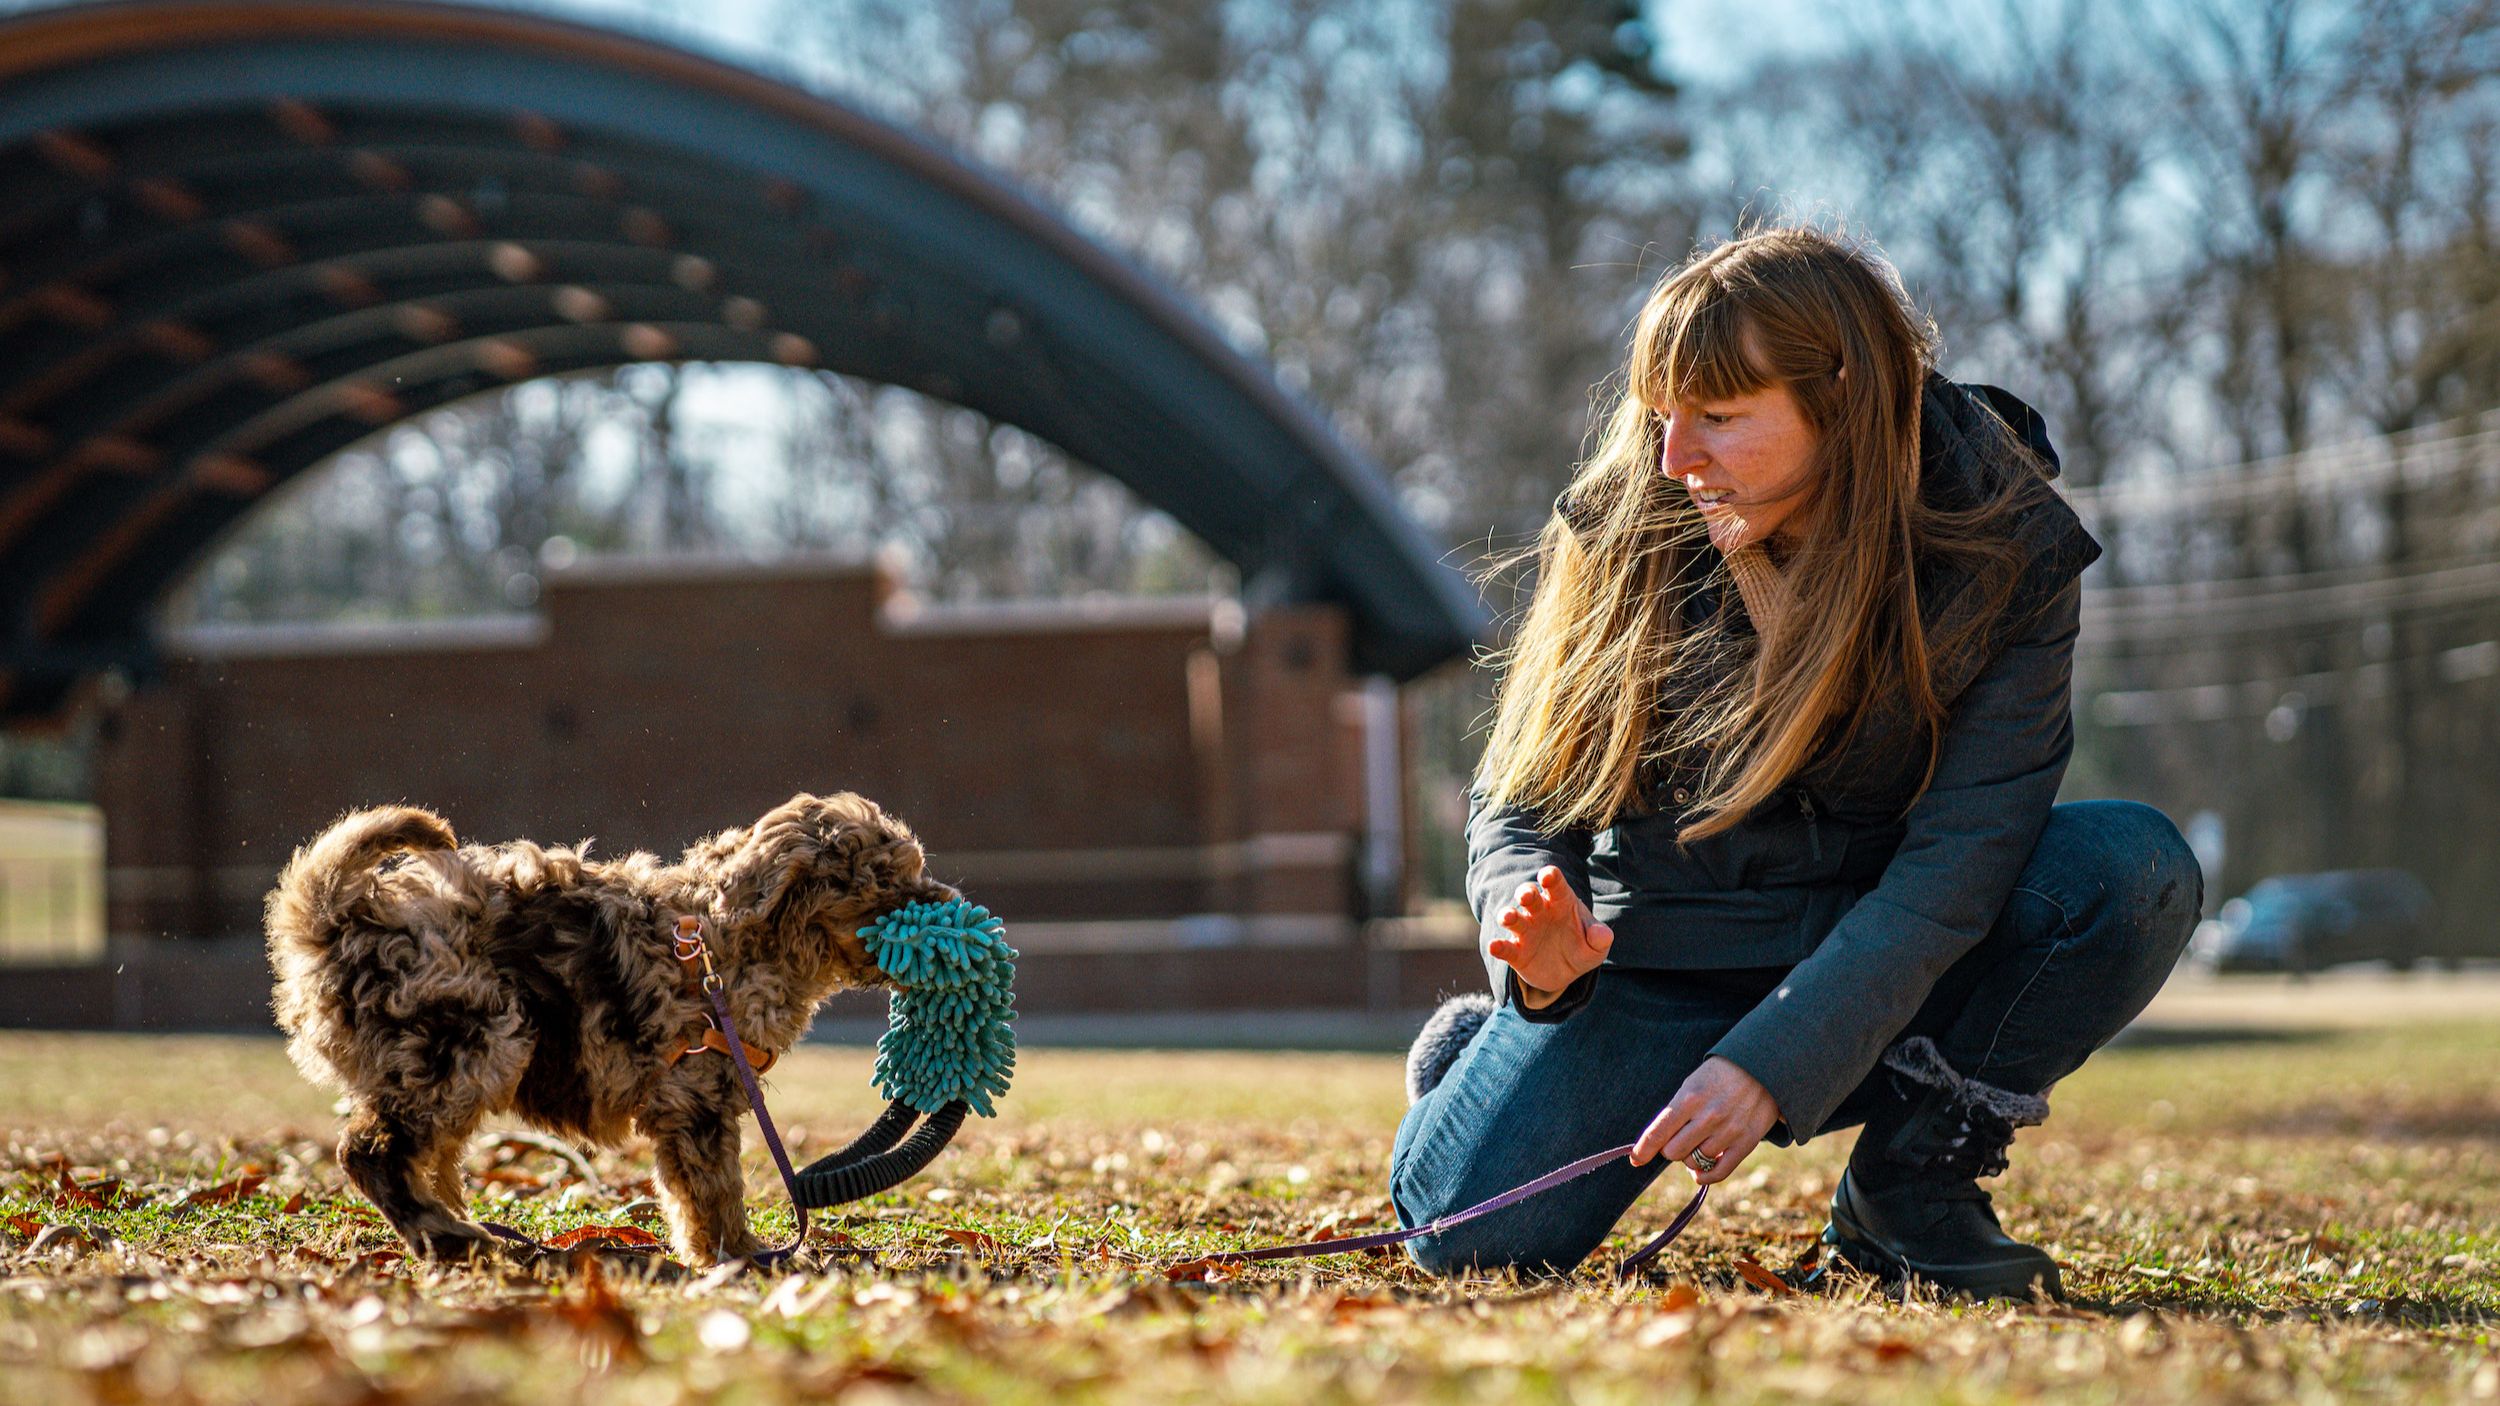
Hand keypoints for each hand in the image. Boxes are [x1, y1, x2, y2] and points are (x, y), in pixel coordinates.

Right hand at [1486, 865, 1612, 1004]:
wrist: (1566, 972)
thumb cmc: (1582, 948)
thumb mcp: (1596, 945)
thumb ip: (1600, 938)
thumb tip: (1602, 935)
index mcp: (1560, 902)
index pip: (1555, 884)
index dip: (1551, 877)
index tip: (1548, 875)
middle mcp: (1539, 912)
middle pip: (1529, 895)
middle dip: (1526, 893)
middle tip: (1526, 895)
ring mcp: (1526, 931)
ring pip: (1512, 918)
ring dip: (1508, 915)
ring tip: (1508, 917)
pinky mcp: (1516, 952)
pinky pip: (1505, 947)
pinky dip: (1498, 946)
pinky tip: (1494, 946)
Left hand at [1630, 1056, 1779, 1186]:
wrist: (1763, 1067)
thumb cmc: (1720, 1076)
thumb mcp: (1693, 1084)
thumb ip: (1677, 1112)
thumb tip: (1658, 1143)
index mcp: (1689, 1098)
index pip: (1658, 1133)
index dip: (1643, 1150)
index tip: (1636, 1159)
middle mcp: (1708, 1117)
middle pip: (1673, 1152)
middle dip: (1670, 1149)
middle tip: (1678, 1139)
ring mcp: (1728, 1131)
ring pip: (1695, 1162)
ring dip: (1690, 1158)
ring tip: (1697, 1144)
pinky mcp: (1746, 1142)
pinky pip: (1719, 1172)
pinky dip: (1705, 1176)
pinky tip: (1699, 1173)